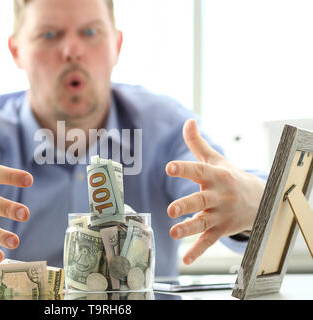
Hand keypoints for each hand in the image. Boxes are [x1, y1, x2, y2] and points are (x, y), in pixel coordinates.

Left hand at [165, 119, 264, 264]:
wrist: (261, 200)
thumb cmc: (230, 177)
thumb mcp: (216, 160)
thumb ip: (198, 144)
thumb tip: (188, 121)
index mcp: (215, 177)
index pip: (198, 171)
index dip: (184, 169)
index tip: (169, 167)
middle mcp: (218, 196)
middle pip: (200, 201)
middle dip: (186, 205)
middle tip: (171, 210)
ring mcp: (220, 215)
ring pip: (203, 223)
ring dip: (188, 229)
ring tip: (173, 233)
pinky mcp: (220, 230)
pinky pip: (208, 241)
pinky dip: (197, 251)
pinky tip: (185, 259)